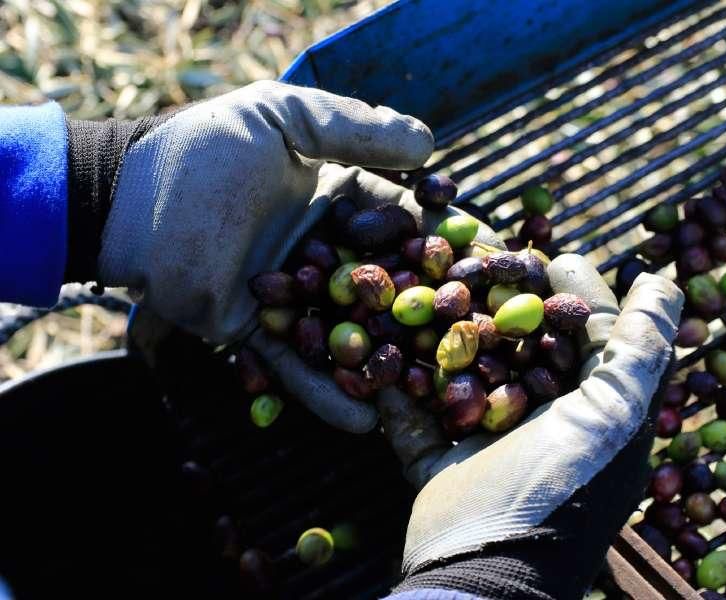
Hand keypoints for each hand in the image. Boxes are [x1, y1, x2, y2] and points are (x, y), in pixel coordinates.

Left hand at [96, 81, 499, 432]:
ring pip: (350, 329)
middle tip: (482, 331)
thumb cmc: (206, 150)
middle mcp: (324, 249)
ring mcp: (294, 295)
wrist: (129, 198)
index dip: (445, 237)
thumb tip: (429, 145)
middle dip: (433, 306)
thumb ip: (354, 128)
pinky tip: (366, 420)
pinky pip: (297, 366)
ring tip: (434, 388)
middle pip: (388, 281)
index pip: (403, 220)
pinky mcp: (258, 331)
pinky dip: (328, 393)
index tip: (491, 256)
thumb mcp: (285, 120)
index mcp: (337, 198)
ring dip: (389, 357)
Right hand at [379, 255, 682, 598]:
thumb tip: (661, 280)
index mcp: (592, 409)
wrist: (486, 572)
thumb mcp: (611, 416)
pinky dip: (399, 393)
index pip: (586, 334)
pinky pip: (417, 420)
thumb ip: (638, 348)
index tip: (547, 256)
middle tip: (482, 264)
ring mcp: (491, 445)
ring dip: (445, 338)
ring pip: (466, 376)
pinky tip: (383, 356)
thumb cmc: (559, 488)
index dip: (571, 292)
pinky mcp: (444, 465)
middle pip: (522, 347)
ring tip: (429, 293)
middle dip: (502, 305)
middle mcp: (545, 422)